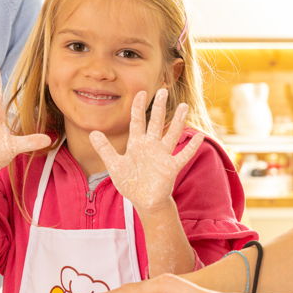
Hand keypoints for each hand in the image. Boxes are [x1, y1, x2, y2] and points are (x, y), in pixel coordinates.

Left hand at [89, 88, 203, 213]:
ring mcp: (162, 155)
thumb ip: (105, 149)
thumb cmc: (130, 182)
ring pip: (171, 134)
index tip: (141, 92)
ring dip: (178, 121)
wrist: (144, 201)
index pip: (138, 121)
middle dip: (159, 107)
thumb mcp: (114, 165)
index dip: (138, 107)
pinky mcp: (171, 167)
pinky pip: (183, 155)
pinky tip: (199, 136)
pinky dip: (190, 147)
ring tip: (183, 106)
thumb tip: (93, 133)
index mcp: (137, 144)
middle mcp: (151, 146)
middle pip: (156, 122)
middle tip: (163, 90)